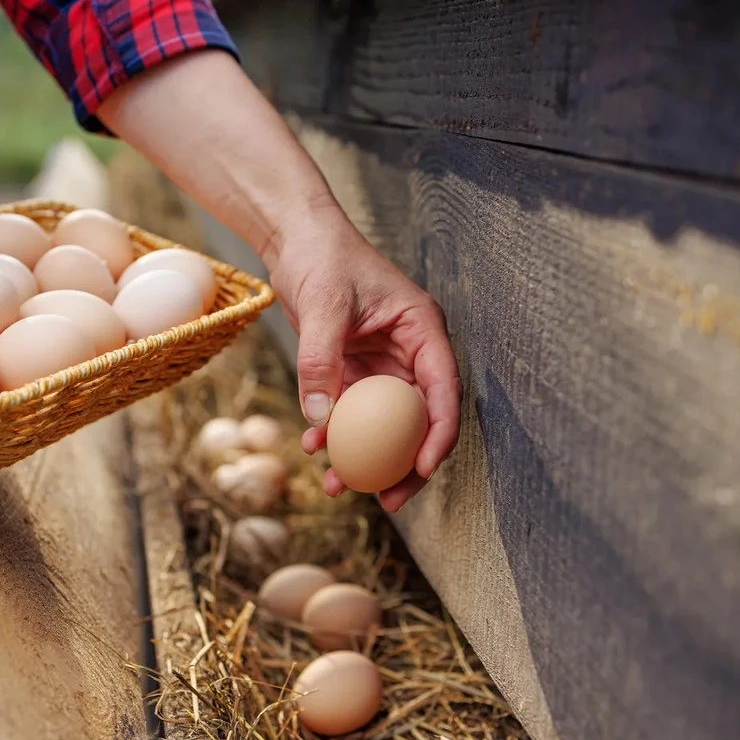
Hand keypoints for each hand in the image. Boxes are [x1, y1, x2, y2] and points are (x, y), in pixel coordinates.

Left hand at [268, 202, 461, 511]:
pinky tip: (312, 446)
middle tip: (387, 501)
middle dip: (405, 464)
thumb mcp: (324, 307)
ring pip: (384, 422)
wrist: (295, 239)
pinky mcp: (355, 367)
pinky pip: (351, 410)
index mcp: (422, 330)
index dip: (439, 433)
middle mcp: (410, 350)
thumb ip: (321, 360)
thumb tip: (320, 417)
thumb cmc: (322, 257)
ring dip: (364, 456)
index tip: (421, 468)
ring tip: (338, 485)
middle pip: (419, 417)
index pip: (443, 389)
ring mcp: (383, 362)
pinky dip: (334, 431)